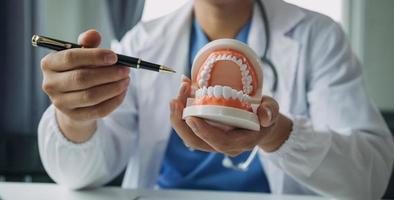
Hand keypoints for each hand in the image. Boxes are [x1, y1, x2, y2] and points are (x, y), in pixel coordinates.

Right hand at [40, 29, 129, 142]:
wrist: (72, 98)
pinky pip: (99, 110)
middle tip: (126, 70)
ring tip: (126, 80)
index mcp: (49, 64)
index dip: (94, 56)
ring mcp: (61, 103)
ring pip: (91, 96)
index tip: (114, 56)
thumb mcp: (81, 54)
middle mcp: (50, 84)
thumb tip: (94, 34)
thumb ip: (87, 43)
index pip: (70, 58)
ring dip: (113, 87)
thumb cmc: (78, 69)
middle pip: (82, 78)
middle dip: (108, 74)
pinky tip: (123, 91)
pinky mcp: (74, 116)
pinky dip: (114, 101)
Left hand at [170, 77, 292, 155]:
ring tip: (176, 96)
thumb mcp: (273, 111)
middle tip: (175, 101)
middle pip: (196, 142)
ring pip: (189, 136)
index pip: (220, 142)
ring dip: (178, 117)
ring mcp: (213, 141)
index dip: (204, 132)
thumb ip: (271, 112)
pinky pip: (190, 127)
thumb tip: (265, 115)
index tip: (191, 116)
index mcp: (240, 142)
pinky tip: (182, 94)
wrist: (262, 123)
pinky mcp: (207, 133)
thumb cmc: (266, 115)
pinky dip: (182, 112)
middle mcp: (224, 145)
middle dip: (181, 123)